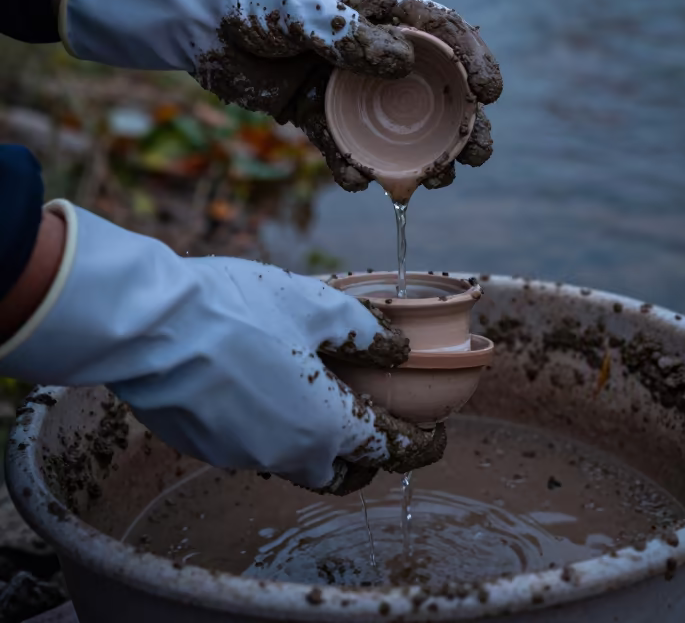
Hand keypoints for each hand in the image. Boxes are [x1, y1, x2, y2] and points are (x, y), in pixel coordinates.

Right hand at [0, 202, 444, 492]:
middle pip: (343, 472)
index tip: (437, 435)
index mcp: (326, 425)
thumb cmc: (239, 310)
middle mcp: (288, 455)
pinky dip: (275, 429)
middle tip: (380, 423)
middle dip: (370, 456)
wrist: (152, 328)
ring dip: (319, 443)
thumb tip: (398, 348)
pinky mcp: (208, 448)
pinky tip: (268, 388)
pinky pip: (256, 448)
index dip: (422, 445)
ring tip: (323, 399)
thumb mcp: (316, 305)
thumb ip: (365, 332)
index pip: (391, 450)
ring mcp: (244, 457)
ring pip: (297, 463)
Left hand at [61, 0, 501, 190]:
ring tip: (436, 180)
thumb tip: (401, 65)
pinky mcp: (319, 114)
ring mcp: (350, 84)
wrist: (197, 25)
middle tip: (477, 155)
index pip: (444, 30)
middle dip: (463, 123)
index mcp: (382, 6)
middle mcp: (376, 46)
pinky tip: (361, 182)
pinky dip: (356, 167)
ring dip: (422, 155)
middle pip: (435, 86)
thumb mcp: (299, 6)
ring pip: (399, 124)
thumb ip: (347, 33)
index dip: (475, 59)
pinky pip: (346, 146)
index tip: (489, 93)